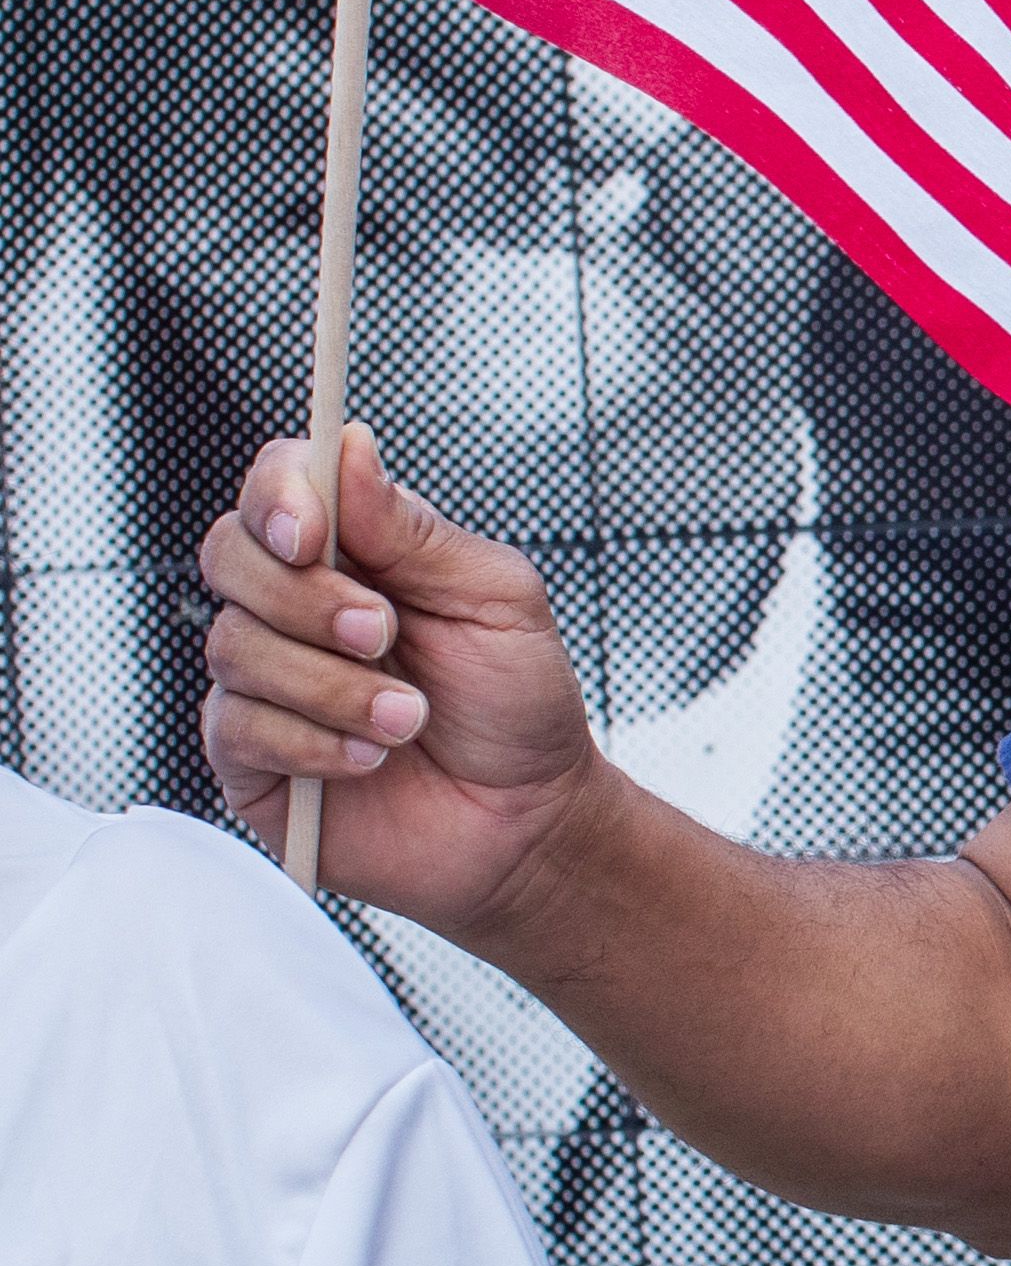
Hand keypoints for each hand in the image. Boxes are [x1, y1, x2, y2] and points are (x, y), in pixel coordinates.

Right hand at [197, 422, 611, 934]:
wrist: (526, 819)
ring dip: (335, 686)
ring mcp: (263, 680)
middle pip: (229, 555)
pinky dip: (315, 741)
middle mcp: (294, 606)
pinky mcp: (247, 756)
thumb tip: (349, 446)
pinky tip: (370, 758)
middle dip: (310, 599)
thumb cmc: (517, 703)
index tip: (313, 533)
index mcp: (355, 553)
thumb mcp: (494, 598)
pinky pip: (240, 726)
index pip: (276, 485)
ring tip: (410, 718)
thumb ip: (414, 529)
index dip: (278, 496)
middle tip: (386, 635)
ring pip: (236, 646)